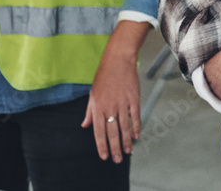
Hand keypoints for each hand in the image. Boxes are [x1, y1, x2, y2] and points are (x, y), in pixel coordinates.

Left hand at [81, 21, 149, 162]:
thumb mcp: (92, 94)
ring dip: (126, 141)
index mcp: (97, 107)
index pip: (98, 131)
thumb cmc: (103, 76)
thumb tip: (84, 125)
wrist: (118, 60)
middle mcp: (109, 107)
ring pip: (124, 126)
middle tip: (117, 160)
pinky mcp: (133, 97)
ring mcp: (122, 102)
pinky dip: (136, 126)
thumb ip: (89, 112)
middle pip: (112, 132)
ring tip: (127, 152)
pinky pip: (135, 115)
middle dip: (114, 148)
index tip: (103, 156)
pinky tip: (136, 135)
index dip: (101, 145)